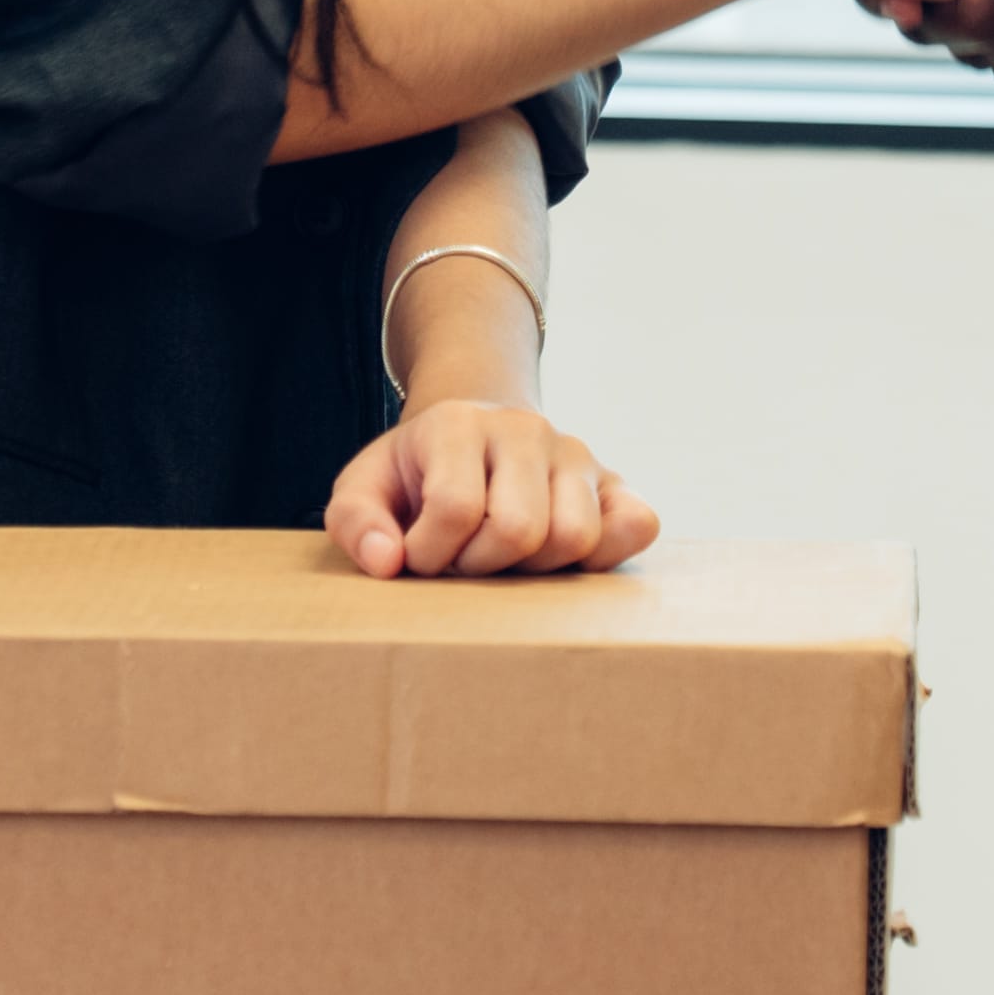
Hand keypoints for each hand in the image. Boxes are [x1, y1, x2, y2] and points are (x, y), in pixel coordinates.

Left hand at [323, 401, 656, 579]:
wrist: (474, 435)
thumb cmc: (416, 476)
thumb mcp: (365, 488)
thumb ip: (355, 523)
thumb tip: (386, 562)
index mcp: (460, 424)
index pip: (455, 508)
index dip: (430, 552)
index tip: (418, 554)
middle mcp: (527, 430)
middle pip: (519, 528)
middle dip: (481, 564)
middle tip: (463, 558)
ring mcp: (577, 454)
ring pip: (575, 536)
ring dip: (533, 571)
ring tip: (504, 558)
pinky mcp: (615, 483)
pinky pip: (638, 524)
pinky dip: (606, 554)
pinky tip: (562, 560)